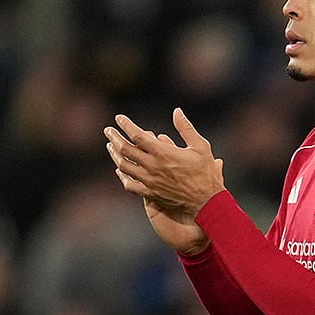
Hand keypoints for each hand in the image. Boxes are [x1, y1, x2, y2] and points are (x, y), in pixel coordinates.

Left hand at [103, 108, 223, 252]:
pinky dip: (123, 176)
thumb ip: (186, 128)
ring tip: (110, 146)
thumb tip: (177, 111)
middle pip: (125, 149)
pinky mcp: (150, 194)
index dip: (126, 125)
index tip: (119, 118)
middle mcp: (152, 166)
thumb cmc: (206, 173)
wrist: (206, 202)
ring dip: (115, 155)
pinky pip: (130, 185)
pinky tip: (120, 170)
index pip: (137, 135)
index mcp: (163, 153)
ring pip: (124, 166)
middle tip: (108, 130)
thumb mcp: (200, 146)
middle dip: (114, 138)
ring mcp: (149, 181)